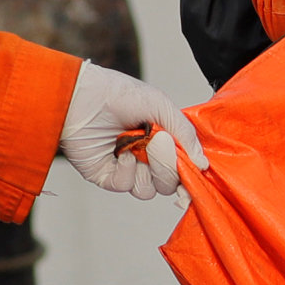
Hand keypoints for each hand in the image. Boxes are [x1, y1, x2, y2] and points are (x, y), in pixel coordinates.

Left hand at [60, 62, 211, 201]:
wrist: (82, 97)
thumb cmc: (119, 94)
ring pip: (150, 190)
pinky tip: (121, 154)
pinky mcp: (107, 176)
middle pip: (170, 182)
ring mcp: (127, 168)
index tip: (196, 172)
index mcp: (162, 141)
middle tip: (159, 144)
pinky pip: (127, 186)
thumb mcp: (161, 106)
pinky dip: (127, 172)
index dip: (190, 173)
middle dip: (168, 167)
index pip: (183, 166)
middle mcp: (146, 157)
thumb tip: (202, 163)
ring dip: (149, 171)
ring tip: (138, 148)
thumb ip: (186, 134)